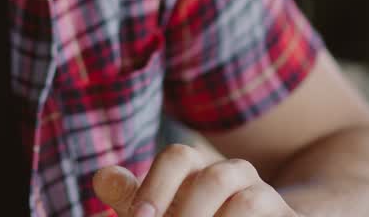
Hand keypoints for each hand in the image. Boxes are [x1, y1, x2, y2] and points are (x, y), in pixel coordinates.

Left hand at [93, 144, 296, 216]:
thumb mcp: (164, 208)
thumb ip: (133, 198)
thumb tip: (102, 178)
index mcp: (200, 167)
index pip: (178, 158)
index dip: (155, 187)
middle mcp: (235, 175)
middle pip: (214, 179)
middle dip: (187, 213)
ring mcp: (266, 198)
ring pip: (248, 202)